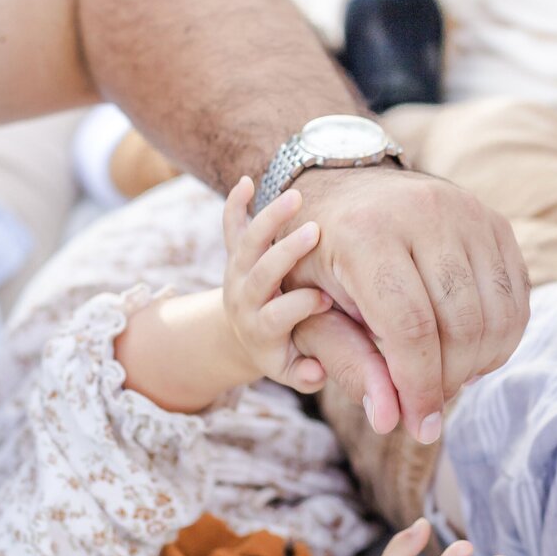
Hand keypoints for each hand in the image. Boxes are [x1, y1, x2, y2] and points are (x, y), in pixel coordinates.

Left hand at [221, 178, 331, 394]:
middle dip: (285, 252)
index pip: (277, 316)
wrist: (242, 336)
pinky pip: (229, 225)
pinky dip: (234, 203)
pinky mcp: (234, 253)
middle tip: (314, 231)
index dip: (300, 307)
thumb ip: (305, 375)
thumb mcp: (291, 371)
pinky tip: (246, 180)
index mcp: (260, 328)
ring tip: (296, 196)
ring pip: (246, 242)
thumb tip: (316, 373)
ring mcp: (237, 272)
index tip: (327, 299)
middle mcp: (245, 298)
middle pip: (259, 273)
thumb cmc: (279, 352)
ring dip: (269, 218)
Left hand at [282, 164, 529, 441]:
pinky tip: (472, 352)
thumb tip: (389, 420)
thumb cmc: (317, 259)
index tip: (419, 427)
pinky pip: (516, 293)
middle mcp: (423, 213)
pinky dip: (502, 335)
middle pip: (462, 323)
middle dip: (450, 379)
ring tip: (450, 379)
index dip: (420, 386)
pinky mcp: (492, 220)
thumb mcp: (310, 308)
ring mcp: (465, 212)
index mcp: (366, 234)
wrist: (342, 190)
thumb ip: (348, 363)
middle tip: (431, 404)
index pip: (411, 327)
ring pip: (496, 312)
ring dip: (480, 362)